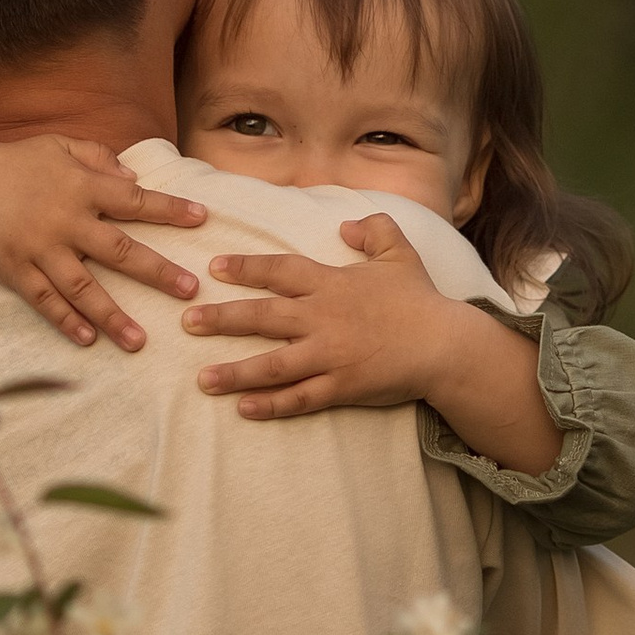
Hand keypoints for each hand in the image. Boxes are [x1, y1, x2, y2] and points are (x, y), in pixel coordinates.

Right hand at [0, 135, 205, 352]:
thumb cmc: (12, 161)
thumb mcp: (57, 145)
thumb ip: (97, 157)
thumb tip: (134, 179)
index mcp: (81, 185)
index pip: (134, 200)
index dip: (169, 209)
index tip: (202, 219)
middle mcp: (66, 219)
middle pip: (119, 250)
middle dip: (157, 272)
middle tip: (189, 292)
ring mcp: (39, 248)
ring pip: (83, 287)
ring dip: (113, 315)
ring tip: (139, 341)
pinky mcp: (14, 270)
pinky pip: (44, 300)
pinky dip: (65, 321)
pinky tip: (87, 340)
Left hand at [177, 212, 509, 419]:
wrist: (446, 345)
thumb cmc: (421, 299)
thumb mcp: (400, 252)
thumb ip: (373, 229)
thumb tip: (345, 225)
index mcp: (332, 284)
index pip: (281, 271)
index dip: (246, 268)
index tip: (215, 268)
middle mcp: (323, 318)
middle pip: (263, 317)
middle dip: (223, 319)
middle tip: (188, 322)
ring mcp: (330, 355)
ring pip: (273, 365)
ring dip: (236, 372)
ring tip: (203, 379)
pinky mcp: (342, 386)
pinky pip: (300, 398)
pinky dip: (272, 405)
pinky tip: (244, 409)